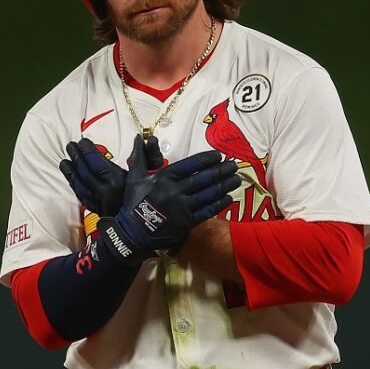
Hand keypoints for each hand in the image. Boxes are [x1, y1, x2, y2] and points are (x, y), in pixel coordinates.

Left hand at [59, 136, 164, 214]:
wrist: (144, 226)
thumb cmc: (147, 198)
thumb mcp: (147, 174)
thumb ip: (142, 154)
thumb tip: (139, 139)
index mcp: (115, 181)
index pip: (96, 162)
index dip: (87, 151)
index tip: (82, 141)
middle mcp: (104, 191)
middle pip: (84, 171)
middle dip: (76, 156)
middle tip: (70, 145)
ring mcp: (98, 201)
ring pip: (79, 183)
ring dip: (71, 170)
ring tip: (65, 160)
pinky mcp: (96, 209)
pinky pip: (80, 194)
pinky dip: (74, 184)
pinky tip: (71, 178)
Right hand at [97, 134, 240, 265]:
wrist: (133, 232)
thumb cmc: (134, 202)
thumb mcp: (135, 176)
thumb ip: (140, 156)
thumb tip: (140, 136)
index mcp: (165, 177)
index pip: (191, 165)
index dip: (207, 159)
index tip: (218, 156)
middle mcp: (176, 191)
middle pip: (204, 178)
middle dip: (221, 171)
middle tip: (234, 165)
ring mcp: (183, 207)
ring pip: (209, 194)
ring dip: (225, 186)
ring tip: (236, 179)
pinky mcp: (187, 222)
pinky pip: (207, 211)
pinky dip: (219, 204)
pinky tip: (229, 198)